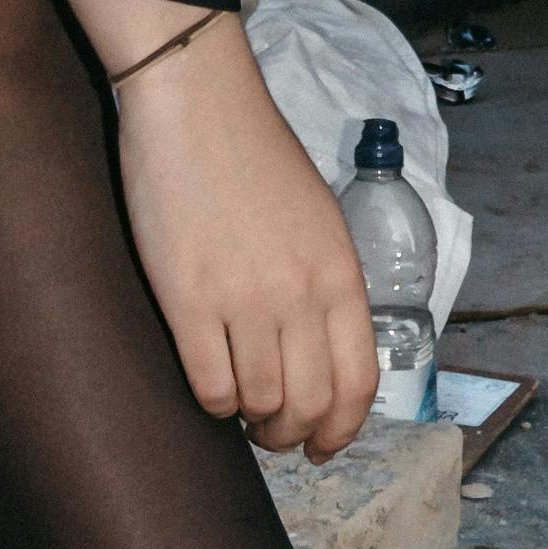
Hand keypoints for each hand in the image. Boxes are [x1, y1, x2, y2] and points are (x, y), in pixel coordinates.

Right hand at [101, 15, 375, 459]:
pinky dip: (214, 403)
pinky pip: (210, 385)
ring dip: (252, 421)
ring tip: (241, 409)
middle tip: (275, 430)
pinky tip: (211, 385)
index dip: (342, 430)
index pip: (358, 383)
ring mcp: (245, 300)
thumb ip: (325, 282)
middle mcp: (302, 294)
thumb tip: (315, 349)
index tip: (324, 446)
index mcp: (341, 273)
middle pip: (310, 405)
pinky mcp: (188, 300)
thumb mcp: (318, 218)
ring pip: (259, 403)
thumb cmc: (255, 154)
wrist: (197, 102)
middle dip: (293, 434)